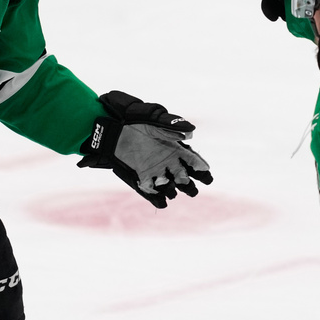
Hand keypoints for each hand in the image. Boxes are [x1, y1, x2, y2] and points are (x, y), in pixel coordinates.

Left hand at [77, 90, 212, 207]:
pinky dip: (156, 196)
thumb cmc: (134, 118)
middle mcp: (167, 160)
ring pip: (169, 185)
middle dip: (189, 184)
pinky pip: (151, 189)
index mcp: (174, 147)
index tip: (207, 176)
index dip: (201, 169)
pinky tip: (162, 202)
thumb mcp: (154, 118)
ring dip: (172, 189)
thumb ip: (172, 125)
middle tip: (190, 188)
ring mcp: (155, 169)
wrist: (112, 126)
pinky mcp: (141, 175)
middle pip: (184, 176)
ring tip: (172, 191)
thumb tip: (191, 132)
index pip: (192, 160)